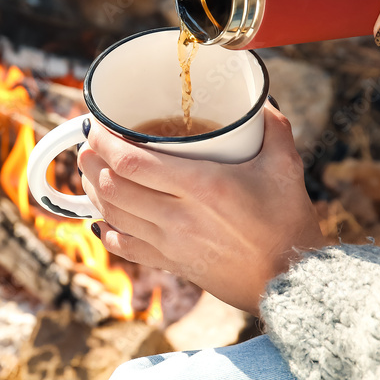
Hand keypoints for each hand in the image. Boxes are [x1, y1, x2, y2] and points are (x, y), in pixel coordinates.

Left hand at [77, 105, 324, 314]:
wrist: (291, 280)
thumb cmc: (288, 222)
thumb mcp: (285, 165)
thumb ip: (272, 127)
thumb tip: (259, 100)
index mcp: (201, 186)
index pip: (131, 161)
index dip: (104, 141)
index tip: (97, 124)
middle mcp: (178, 215)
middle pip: (112, 186)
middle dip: (90, 161)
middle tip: (88, 142)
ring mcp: (170, 243)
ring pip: (112, 215)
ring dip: (93, 191)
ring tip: (90, 171)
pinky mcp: (171, 263)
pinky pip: (125, 247)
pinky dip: (107, 229)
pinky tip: (103, 216)